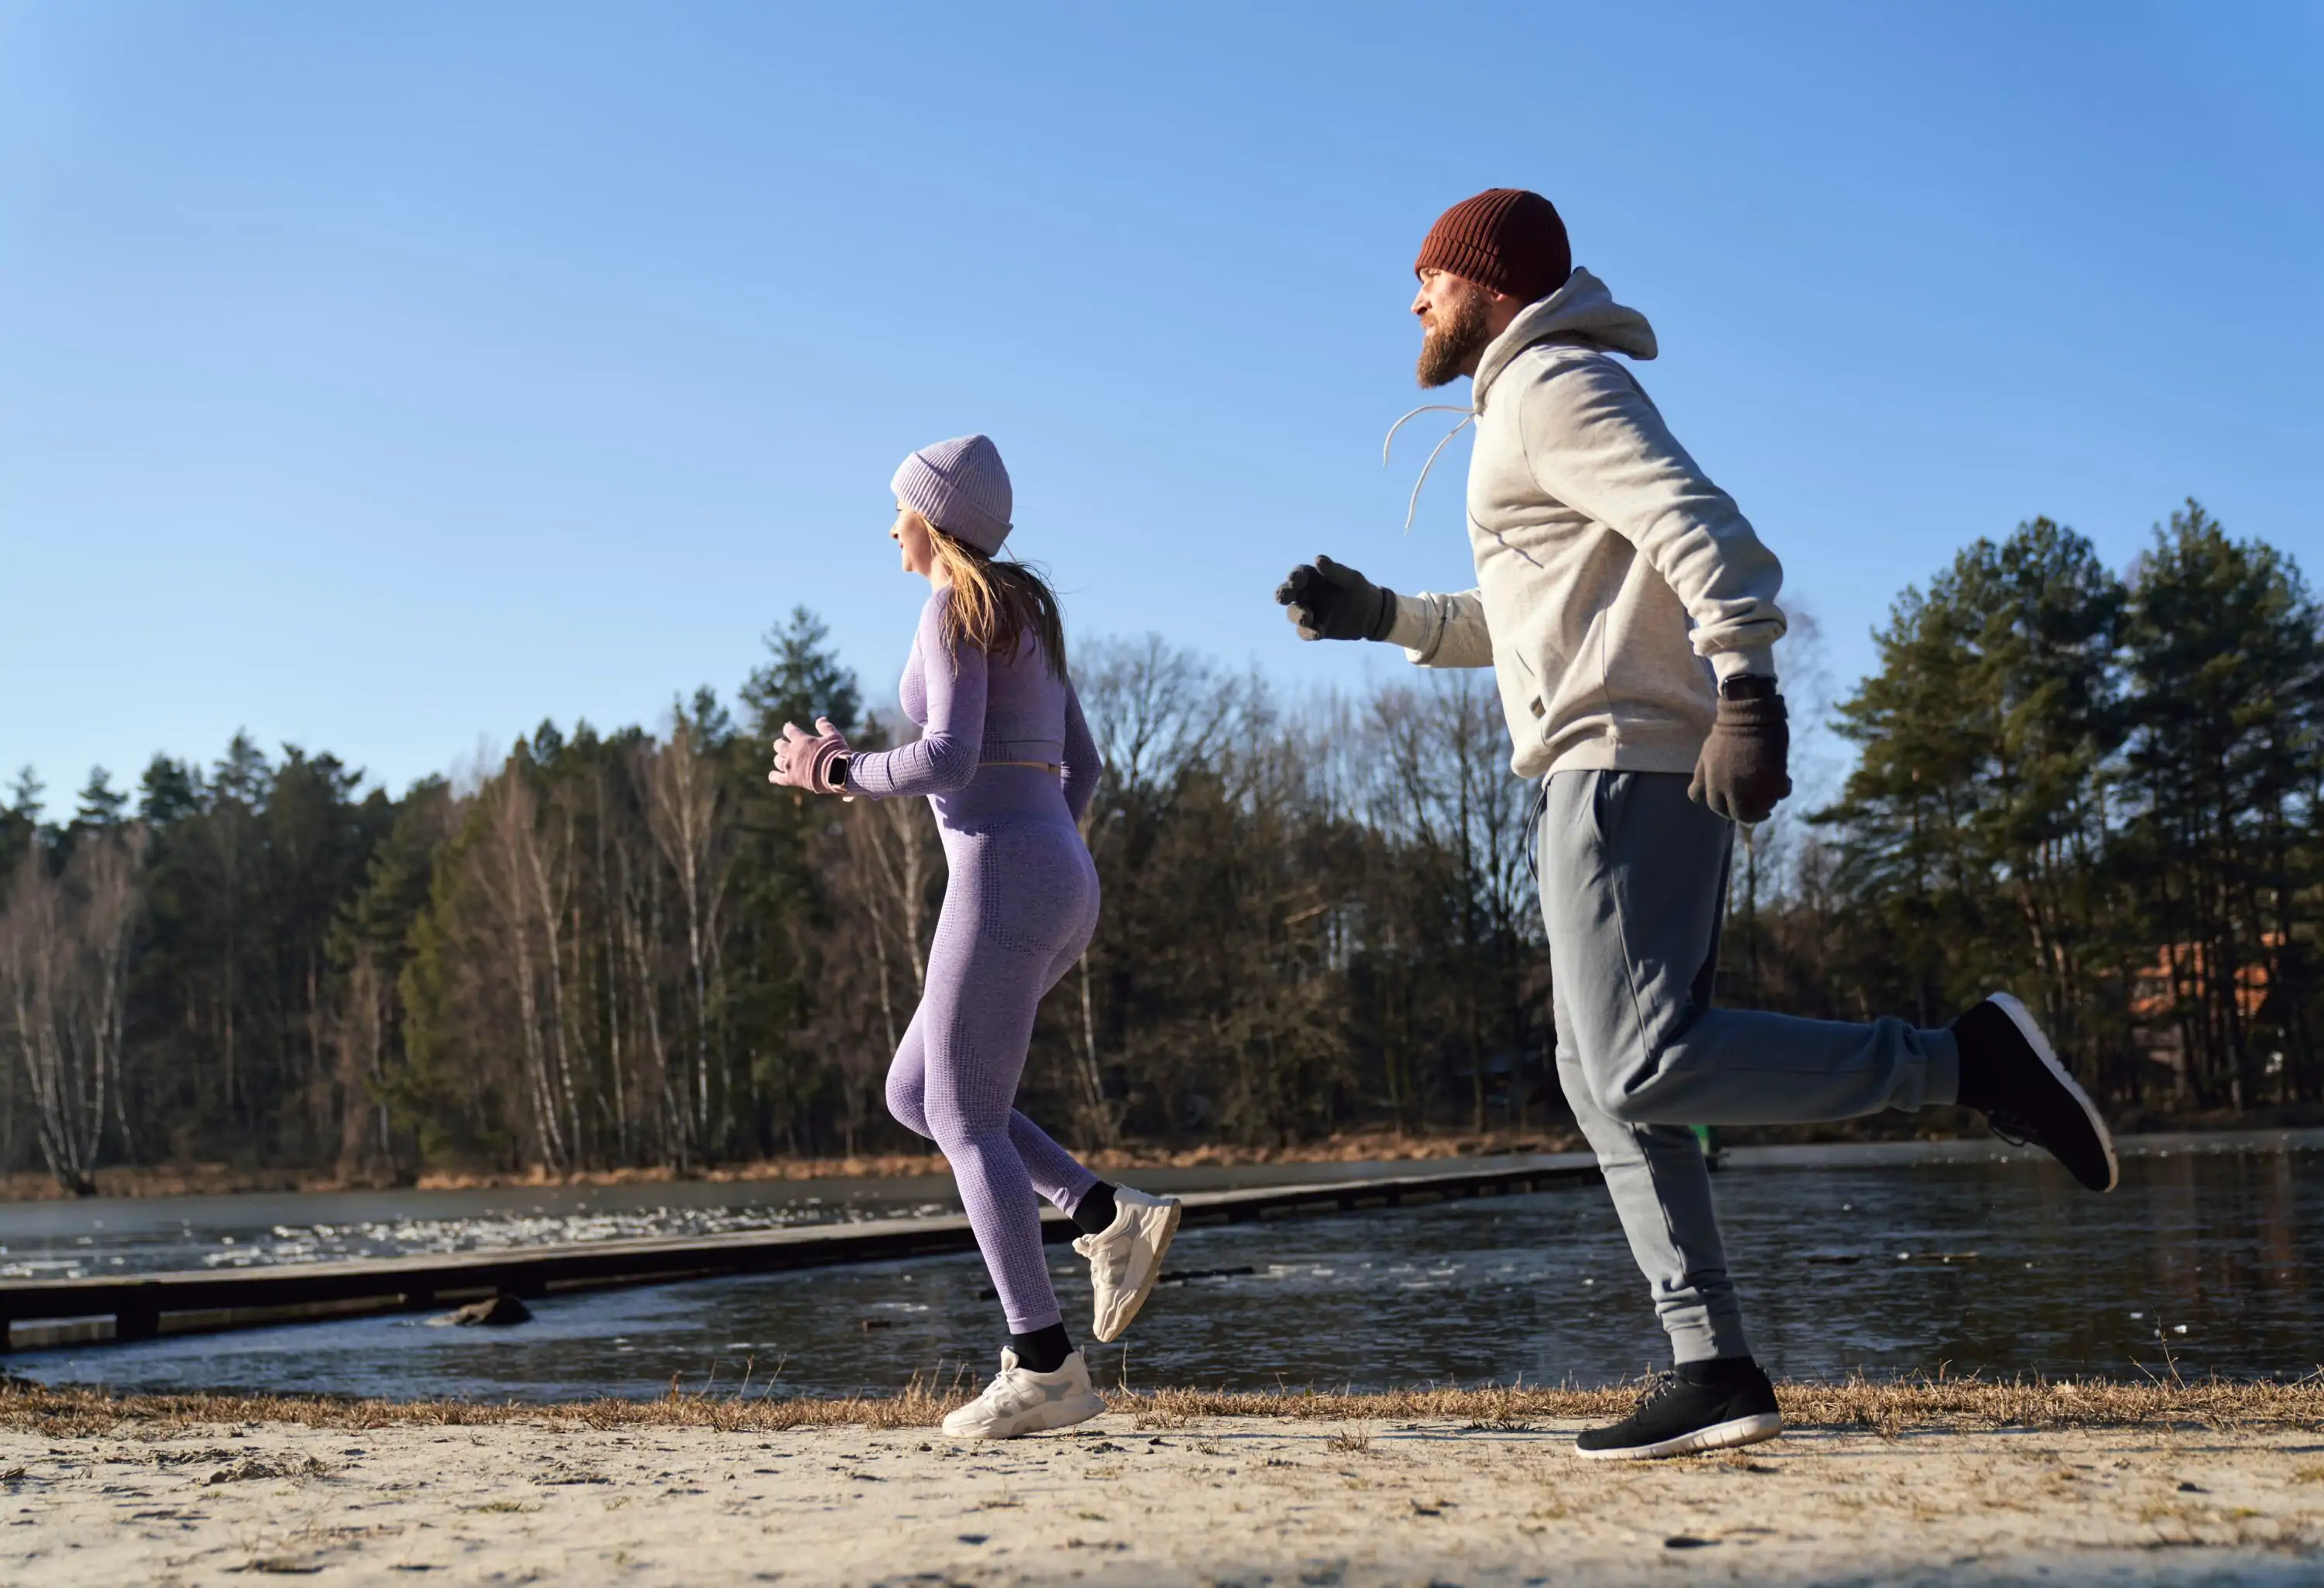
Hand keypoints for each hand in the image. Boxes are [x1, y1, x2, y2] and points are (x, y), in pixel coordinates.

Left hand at [769, 718, 851, 794]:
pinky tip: (772, 776)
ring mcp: (791, 766)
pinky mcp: (791, 779)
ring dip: (779, 759)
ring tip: (781, 759)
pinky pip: (778, 778)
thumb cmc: (836, 754)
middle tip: (781, 744)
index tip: (788, 727)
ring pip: (778, 761)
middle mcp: (793, 752)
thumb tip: (821, 719)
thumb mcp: (834, 737)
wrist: (836, 773)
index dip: (788, 728)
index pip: (789, 730)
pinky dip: (774, 776)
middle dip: (780, 744)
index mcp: (802, 740)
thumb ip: (825, 727)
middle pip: (779, 745)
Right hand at [1274, 555, 1397, 641]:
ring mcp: (1309, 612)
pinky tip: (1318, 633)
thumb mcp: (1350, 579)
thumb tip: (1318, 560)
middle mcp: (1307, 594)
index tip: (1296, 580)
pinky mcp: (1315, 629)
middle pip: (1287, 594)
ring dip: (1297, 615)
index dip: (1295, 577)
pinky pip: (1304, 632)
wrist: (1372, 614)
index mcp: (1313, 578)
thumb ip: (1333, 571)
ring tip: (1307, 618)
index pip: (1299, 575)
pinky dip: (1308, 633)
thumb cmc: (1359, 590)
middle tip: (1284, 597)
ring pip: (1293, 613)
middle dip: (1283, 594)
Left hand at [1688, 684, 1790, 823]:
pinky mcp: (1773, 776)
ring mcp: (1753, 784)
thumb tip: (1695, 799)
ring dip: (1769, 803)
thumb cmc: (1726, 733)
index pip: (1718, 808)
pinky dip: (1784, 789)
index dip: (1729, 811)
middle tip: (1763, 811)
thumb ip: (1701, 780)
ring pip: (1763, 807)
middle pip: (1741, 814)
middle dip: (1752, 815)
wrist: (1748, 714)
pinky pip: (1781, 793)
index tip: (1739, 808)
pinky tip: (1784, 780)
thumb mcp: (1705, 757)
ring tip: (1773, 794)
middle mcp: (1731, 788)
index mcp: (1713, 783)